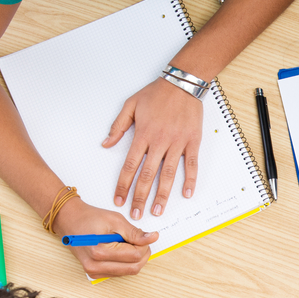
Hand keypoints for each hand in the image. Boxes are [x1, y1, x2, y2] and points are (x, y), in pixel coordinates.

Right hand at [53, 196, 157, 279]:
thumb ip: (135, 233)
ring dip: (135, 258)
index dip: (145, 245)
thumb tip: (153, 238)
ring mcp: (94, 272)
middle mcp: (95, 266)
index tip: (144, 236)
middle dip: (142, 253)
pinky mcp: (95, 274)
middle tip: (140, 240)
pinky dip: (126, 262)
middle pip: (134, 267)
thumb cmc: (89, 218)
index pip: (135, 255)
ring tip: (127, 243)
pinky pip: (120, 272)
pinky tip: (120, 250)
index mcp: (99, 252)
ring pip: (129, 271)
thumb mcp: (115, 220)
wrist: (69, 221)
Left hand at [103, 76, 202, 219]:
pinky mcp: (192, 142)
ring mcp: (177, 143)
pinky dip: (190, 179)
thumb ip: (118, 126)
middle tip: (137, 214)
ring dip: (163, 194)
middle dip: (140, 197)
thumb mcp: (130, 105)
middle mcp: (159, 142)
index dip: (124, 185)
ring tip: (157, 210)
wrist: (182, 84)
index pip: (130, 166)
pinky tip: (187, 193)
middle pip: (147, 175)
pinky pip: (191, 164)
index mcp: (143, 135)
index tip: (120, 199)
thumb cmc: (156, 93)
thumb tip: (106, 144)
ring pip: (168, 174)